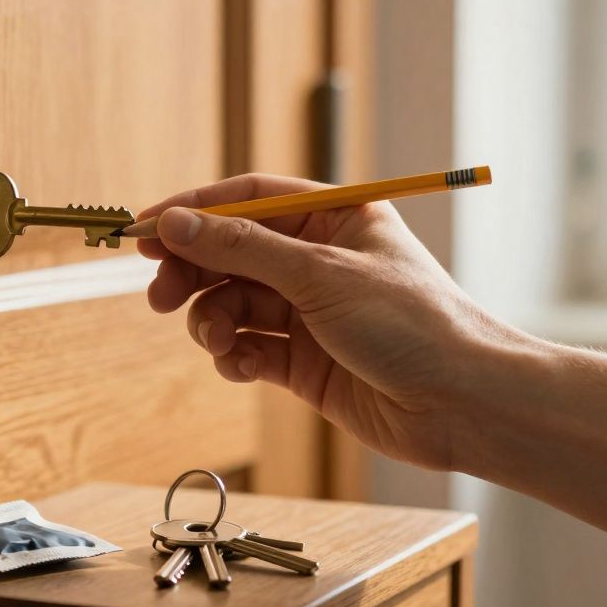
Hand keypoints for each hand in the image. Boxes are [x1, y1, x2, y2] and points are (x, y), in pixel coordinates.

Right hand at [138, 173, 522, 470]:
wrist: (462, 405)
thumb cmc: (412, 323)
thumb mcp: (320, 275)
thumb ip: (241, 249)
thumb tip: (175, 223)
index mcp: (334, 218)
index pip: (247, 200)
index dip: (193, 211)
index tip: (144, 228)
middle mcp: (318, 260)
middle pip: (231, 253)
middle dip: (193, 274)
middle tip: (160, 297)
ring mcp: (310, 312)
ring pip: (233, 304)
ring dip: (213, 322)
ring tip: (218, 342)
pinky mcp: (303, 362)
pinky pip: (249, 348)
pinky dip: (234, 357)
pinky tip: (240, 367)